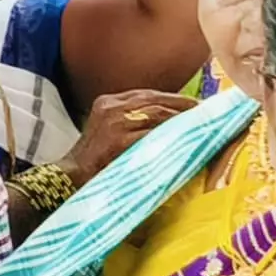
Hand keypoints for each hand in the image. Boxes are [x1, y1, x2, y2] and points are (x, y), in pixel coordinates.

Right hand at [67, 88, 200, 182]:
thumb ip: (131, 124)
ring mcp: (114, 122)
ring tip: (202, 123)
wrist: (68, 181)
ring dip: (182, 118)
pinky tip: (187, 138)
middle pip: (155, 99)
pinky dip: (172, 134)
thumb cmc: (92, 164)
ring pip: (158, 113)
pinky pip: (153, 133)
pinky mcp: (119, 140)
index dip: (173, 99)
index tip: (195, 105)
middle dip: (183, 105)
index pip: (147, 94)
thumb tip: (168, 125)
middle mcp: (111, 107)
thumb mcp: (108, 134)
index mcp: (107, 102)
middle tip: (206, 113)